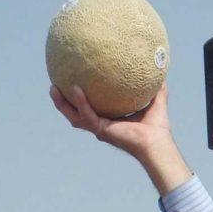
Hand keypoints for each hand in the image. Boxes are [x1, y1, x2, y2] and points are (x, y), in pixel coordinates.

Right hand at [50, 81, 173, 159]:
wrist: (157, 143)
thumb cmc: (157, 127)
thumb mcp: (156, 100)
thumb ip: (156, 87)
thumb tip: (160, 67)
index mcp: (109, 119)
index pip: (89, 108)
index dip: (78, 98)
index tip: (70, 81)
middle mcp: (101, 125)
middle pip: (75, 113)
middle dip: (62, 101)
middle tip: (53, 85)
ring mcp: (100, 129)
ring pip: (74, 117)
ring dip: (62, 105)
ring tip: (53, 89)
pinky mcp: (102, 131)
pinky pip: (87, 115)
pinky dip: (81, 103)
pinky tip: (76, 89)